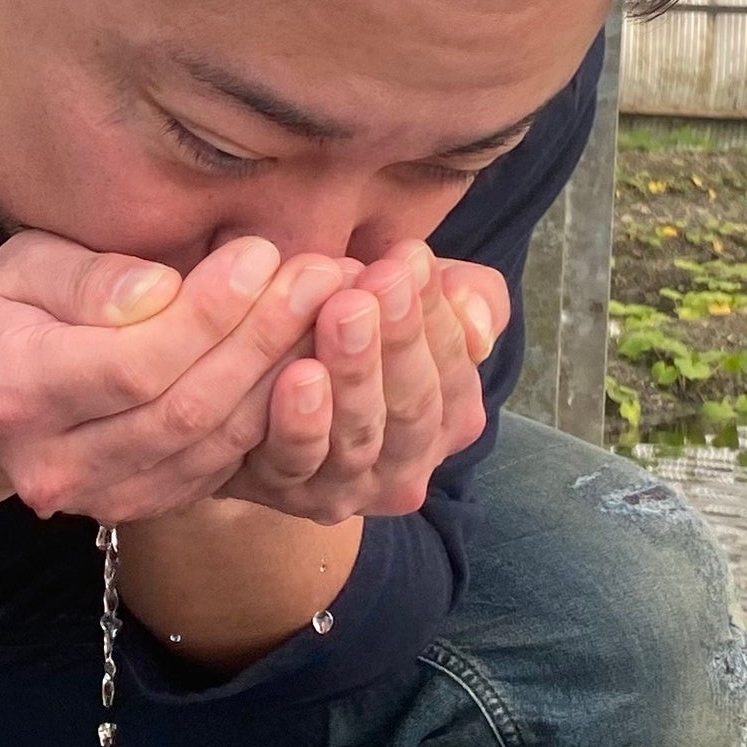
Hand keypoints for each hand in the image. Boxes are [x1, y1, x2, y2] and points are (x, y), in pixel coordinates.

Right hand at [0, 232, 356, 524]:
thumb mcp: (23, 266)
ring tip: (334, 308)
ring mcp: (100, 498)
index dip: (209, 314)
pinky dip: (273, 413)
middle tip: (325, 274)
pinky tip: (312, 357)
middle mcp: (56, 463)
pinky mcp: (141, 509)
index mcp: (16, 391)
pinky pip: (221, 465)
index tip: (264, 255)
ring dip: (284, 375)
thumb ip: (88, 280)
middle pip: (185, 409)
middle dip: (265, 338)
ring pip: (213, 443)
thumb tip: (159, 292)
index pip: (134, 364)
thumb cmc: (8, 311)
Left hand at [215, 243, 508, 523]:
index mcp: (451, 418)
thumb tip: (480, 327)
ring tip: (341, 312)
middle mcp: (409, 464)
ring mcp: (349, 487)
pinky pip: (297, 461)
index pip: (456, 367)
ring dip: (353, 372)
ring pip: (359, 437)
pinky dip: (301, 421)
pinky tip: (298, 374)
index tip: (410, 255)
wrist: (265, 385)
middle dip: (400, 338)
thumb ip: (470, 301)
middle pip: (414, 406)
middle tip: (381, 279)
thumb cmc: (358, 325)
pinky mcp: (287, 492)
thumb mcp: (419, 301)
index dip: (436, 311)